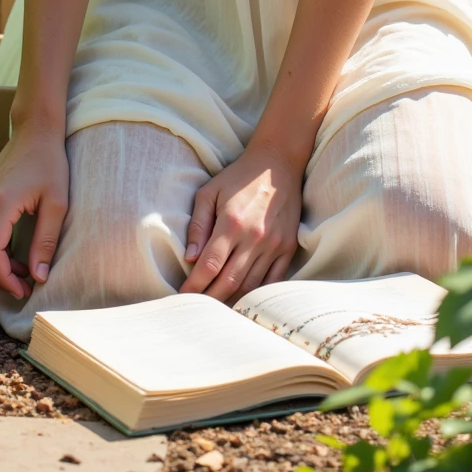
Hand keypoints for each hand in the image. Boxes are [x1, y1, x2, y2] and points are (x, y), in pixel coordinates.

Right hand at [0, 122, 68, 299]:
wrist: (35, 130)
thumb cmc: (50, 162)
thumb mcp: (56, 203)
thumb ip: (46, 241)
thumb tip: (38, 277)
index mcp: (0, 202)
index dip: (5, 278)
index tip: (23, 290)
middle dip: (0, 276)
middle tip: (24, 286)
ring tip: (23, 271)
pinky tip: (15, 252)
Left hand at [178, 141, 302, 302]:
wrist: (277, 163)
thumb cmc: (238, 177)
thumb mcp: (209, 192)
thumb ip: (198, 225)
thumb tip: (189, 257)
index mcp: (232, 222)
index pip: (210, 265)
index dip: (194, 284)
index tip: (183, 295)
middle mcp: (254, 237)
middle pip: (229, 281)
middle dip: (209, 298)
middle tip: (197, 307)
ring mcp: (274, 244)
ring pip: (250, 285)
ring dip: (231, 299)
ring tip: (216, 305)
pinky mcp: (288, 247)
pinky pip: (273, 280)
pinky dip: (257, 293)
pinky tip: (244, 298)